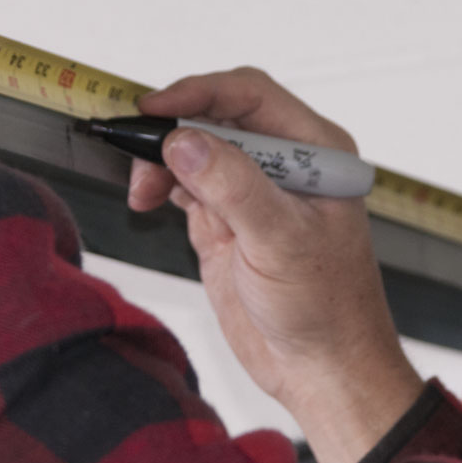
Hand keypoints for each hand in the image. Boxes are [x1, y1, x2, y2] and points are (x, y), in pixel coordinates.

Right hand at [129, 67, 421, 462]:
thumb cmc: (326, 309)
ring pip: (192, 149)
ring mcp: (250, 191)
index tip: (155, 108)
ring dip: (159, 160)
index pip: (250, 95)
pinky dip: (158, 184)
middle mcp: (283, 163)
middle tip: (135, 147)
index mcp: (314, 152)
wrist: (320, 370)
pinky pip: (183, 183)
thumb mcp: (281, 241)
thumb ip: (233, 186)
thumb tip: (185, 141)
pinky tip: (146, 200)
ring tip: (143, 190)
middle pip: (214, 115)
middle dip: (171, 128)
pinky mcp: (224, 220)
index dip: (199, 92)